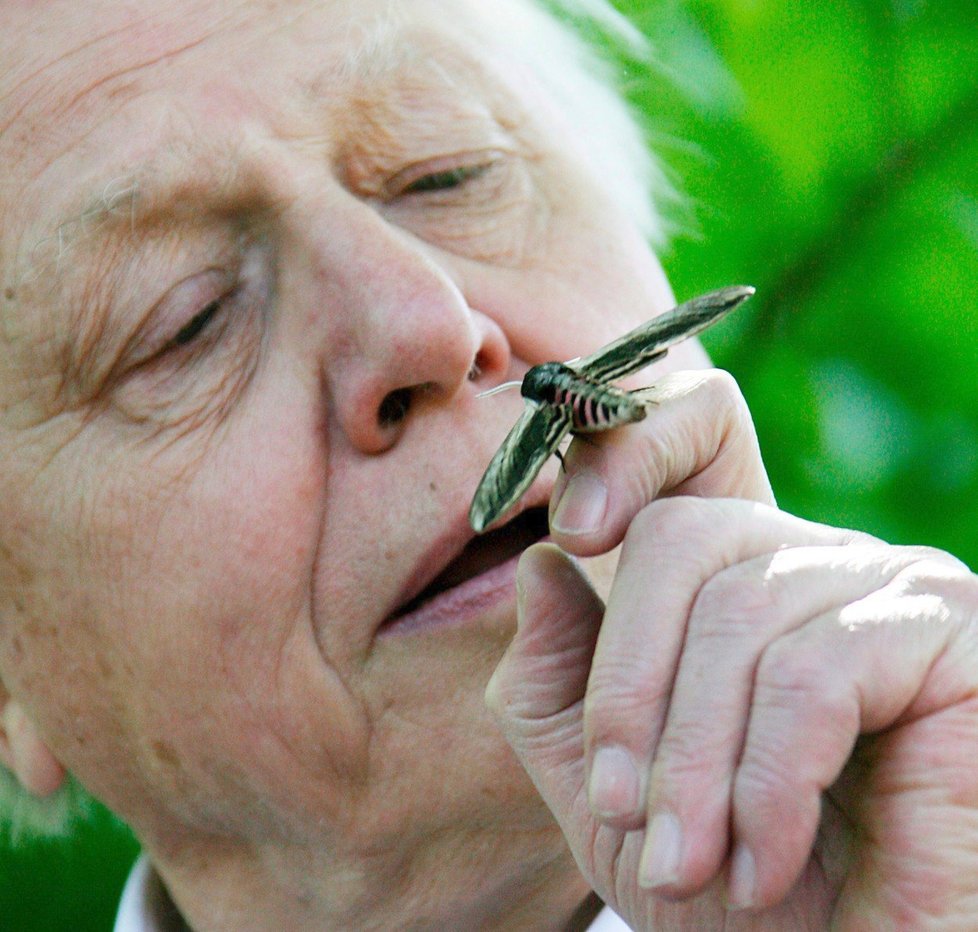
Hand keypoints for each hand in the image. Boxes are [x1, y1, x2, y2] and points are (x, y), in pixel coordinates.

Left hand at [486, 371, 977, 929]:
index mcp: (736, 571)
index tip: (573, 529)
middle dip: (630, 695)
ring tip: (688, 862)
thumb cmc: (728, 884)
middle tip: (626, 818)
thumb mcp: (608, 788)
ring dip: (696, 763)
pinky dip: (770, 782)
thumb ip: (558, 681)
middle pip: (682, 541)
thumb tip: (540, 566)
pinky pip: (819, 671)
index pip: (693, 433)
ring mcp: (888, 582)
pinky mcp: (952, 633)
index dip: (629, 447)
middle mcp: (813, 555)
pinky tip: (764, 861)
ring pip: (742, 614)